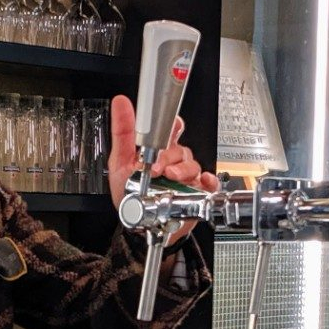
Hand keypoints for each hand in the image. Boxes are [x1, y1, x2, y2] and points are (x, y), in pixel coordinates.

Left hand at [108, 94, 220, 244]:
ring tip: (170, 177)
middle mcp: (174, 162)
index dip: (173, 126)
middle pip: (181, 149)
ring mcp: (185, 177)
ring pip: (192, 165)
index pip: (171, 130)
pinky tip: (201, 182)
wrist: (137, 224)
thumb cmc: (130, 194)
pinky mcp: (195, 193)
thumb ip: (122, 132)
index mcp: (158, 151)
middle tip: (158, 166)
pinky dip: (208, 181)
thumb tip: (120, 104)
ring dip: (183, 170)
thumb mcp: (119, 162)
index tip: (171, 126)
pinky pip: (209, 184)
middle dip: (170, 156)